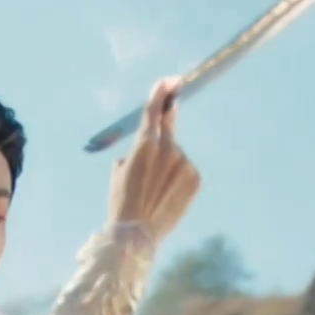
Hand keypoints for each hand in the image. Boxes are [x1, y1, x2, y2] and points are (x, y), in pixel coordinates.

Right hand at [109, 78, 199, 237]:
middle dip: (169, 115)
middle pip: (169, 127)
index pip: (154, 111)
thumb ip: (132, 155)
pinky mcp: (195, 178)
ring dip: (168, 163)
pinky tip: (167, 195)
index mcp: (145, 144)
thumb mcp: (119, 174)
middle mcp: (168, 149)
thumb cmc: (122, 203)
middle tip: (173, 99)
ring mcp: (184, 163)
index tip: (170, 80)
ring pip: (176, 155)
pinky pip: (186, 170)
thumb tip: (138, 154)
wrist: (137, 233)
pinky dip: (178, 177)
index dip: (161, 92)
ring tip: (155, 188)